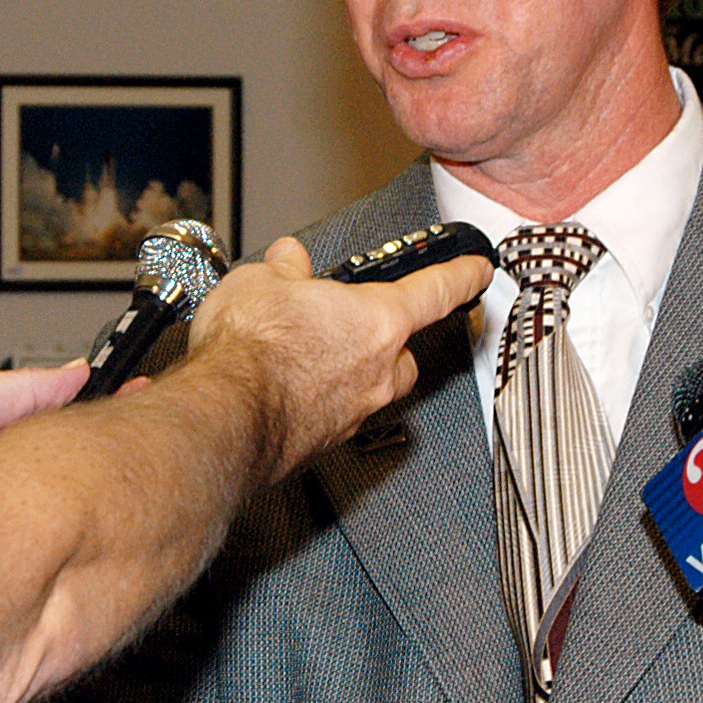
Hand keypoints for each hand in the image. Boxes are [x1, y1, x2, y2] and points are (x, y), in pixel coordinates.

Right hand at [183, 236, 493, 477]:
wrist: (225, 416)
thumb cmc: (252, 351)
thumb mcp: (262, 281)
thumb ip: (284, 269)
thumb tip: (287, 260)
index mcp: (378, 321)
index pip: (437, 291)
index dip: (461, 276)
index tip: (477, 271)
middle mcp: (379, 371)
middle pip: (405, 350)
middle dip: (388, 336)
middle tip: (353, 320)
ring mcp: (356, 412)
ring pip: (372, 386)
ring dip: (351, 369)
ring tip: (308, 353)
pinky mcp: (327, 442)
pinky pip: (337, 413)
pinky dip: (320, 399)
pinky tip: (285, 386)